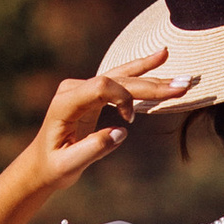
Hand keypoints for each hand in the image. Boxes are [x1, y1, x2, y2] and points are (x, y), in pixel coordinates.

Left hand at [17, 51, 193, 196]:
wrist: (41, 164)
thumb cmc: (53, 166)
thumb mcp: (69, 165)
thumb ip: (94, 148)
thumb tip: (122, 131)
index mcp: (65, 103)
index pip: (101, 86)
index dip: (122, 98)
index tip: (129, 120)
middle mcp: (74, 89)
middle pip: (117, 79)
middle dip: (149, 82)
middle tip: (182, 84)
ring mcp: (83, 88)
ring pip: (121, 76)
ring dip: (149, 73)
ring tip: (170, 56)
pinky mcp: (93, 93)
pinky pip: (120, 81)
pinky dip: (141, 73)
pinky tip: (159, 59)